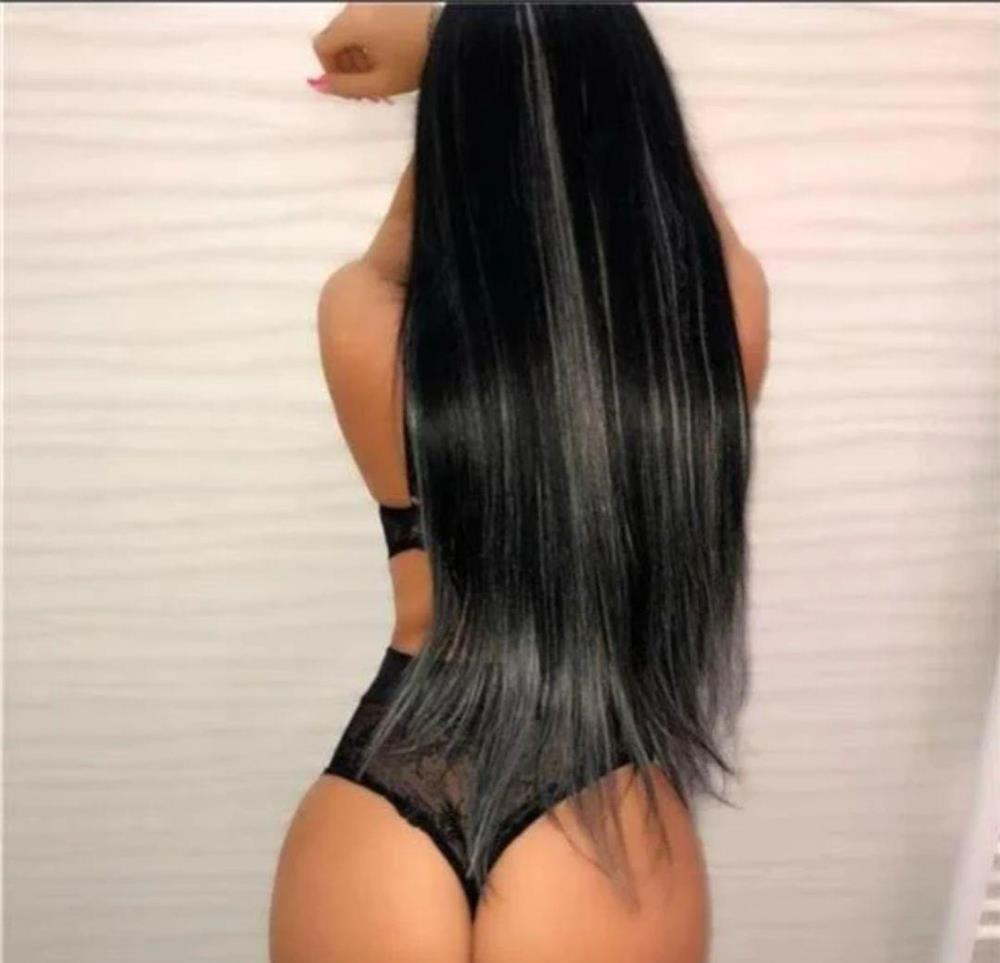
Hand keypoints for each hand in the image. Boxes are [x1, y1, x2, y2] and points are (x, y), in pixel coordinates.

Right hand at [309, 3, 436, 100]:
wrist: (454, 37)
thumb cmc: (416, 62)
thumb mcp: (380, 83)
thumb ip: (345, 87)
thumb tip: (318, 86)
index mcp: (351, 22)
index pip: (322, 46)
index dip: (331, 72)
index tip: (350, 89)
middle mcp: (358, 6)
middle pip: (337, 39)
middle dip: (348, 68)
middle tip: (369, 92)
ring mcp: (373, 1)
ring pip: (353, 32)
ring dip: (361, 58)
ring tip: (382, 80)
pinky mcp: (388, 2)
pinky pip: (368, 23)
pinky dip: (372, 44)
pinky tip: (390, 61)